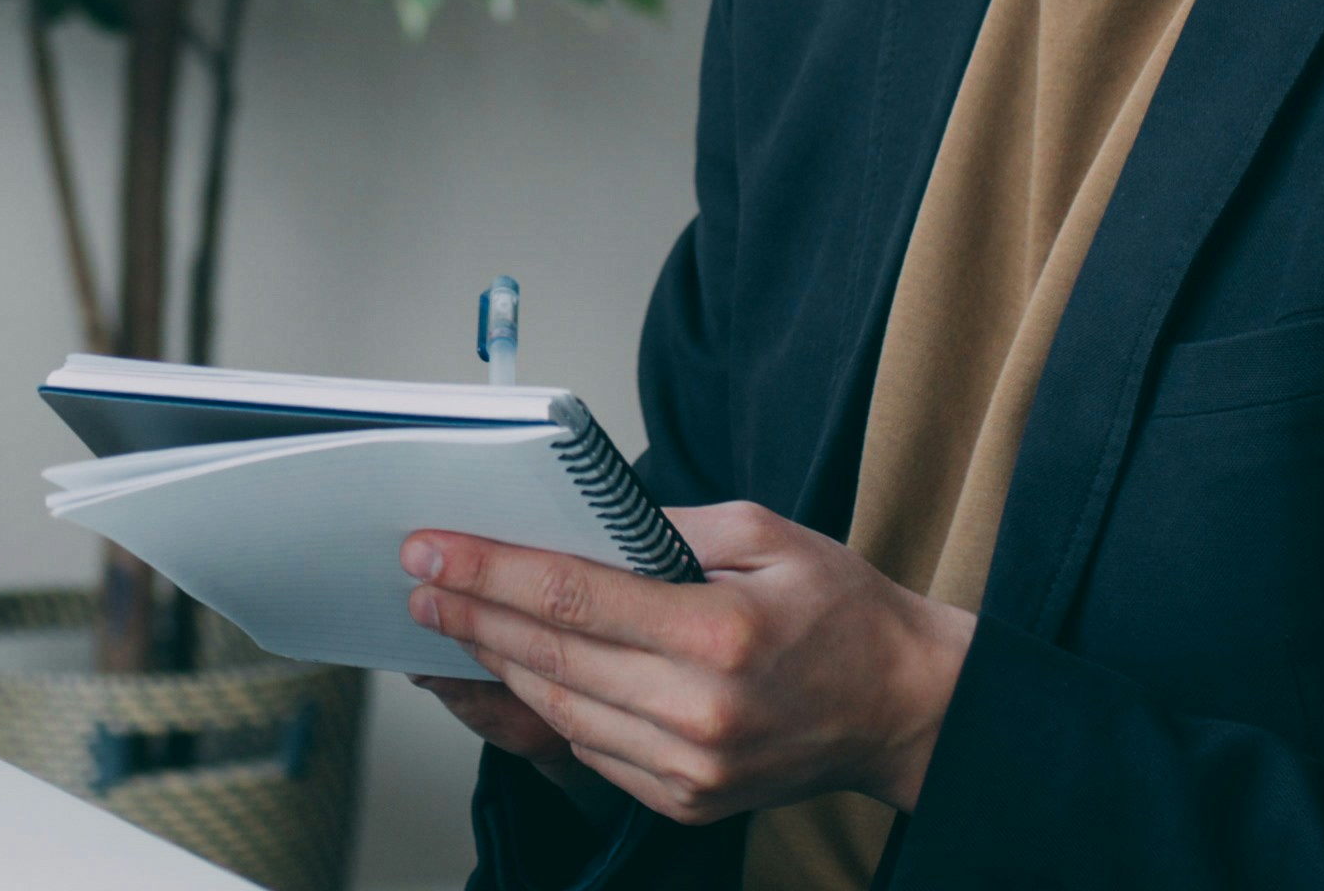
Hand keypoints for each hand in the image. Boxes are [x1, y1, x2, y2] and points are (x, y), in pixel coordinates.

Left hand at [402, 502, 976, 823]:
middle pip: (549, 657)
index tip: (430, 550)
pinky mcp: (685, 800)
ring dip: (494, 664)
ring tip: (449, 624)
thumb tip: (577, 522)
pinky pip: (589, 750)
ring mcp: (690, 768)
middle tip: (419, 583)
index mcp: (718, 632)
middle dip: (471, 615)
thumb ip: (667, 527)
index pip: (570, 596)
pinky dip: (543, 709)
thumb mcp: (765, 535)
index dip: (487, 571)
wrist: (904, 709)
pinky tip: (511, 674)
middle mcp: (698, 710)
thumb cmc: (842, 614)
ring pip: (557, 709)